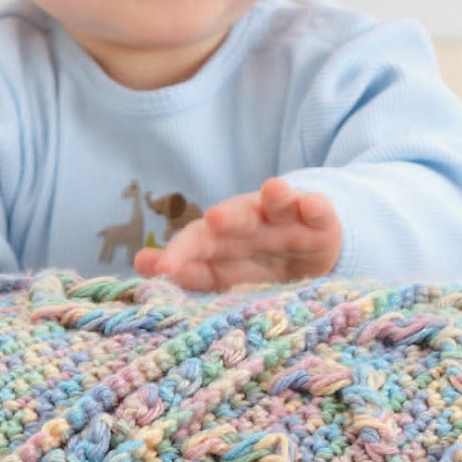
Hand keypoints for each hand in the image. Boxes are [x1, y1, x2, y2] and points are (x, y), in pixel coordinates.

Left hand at [133, 176, 341, 290]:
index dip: (180, 253)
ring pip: (278, 205)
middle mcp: (251, 221)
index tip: (159, 267)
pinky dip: (315, 205)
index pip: (198, 244)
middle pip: (237, 218)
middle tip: (214, 219)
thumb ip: (187, 269)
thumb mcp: (223, 272)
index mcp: (223, 237)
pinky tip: (311, 204)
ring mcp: (286, 219)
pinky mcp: (320, 222)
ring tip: (273, 188)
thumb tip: (141, 262)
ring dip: (276, 196)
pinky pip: (318, 211)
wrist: (311, 255)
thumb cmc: (258, 265)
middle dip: (227, 219)